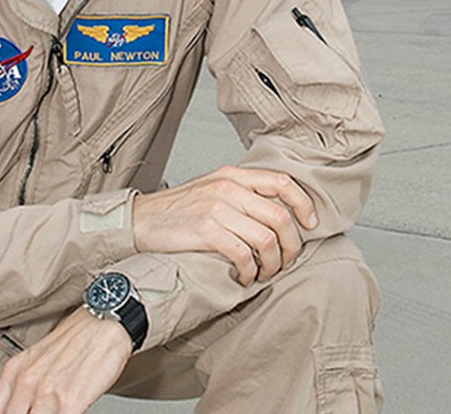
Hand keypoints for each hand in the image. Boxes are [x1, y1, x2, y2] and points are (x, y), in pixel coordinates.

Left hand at [0, 307, 131, 413]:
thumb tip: (16, 409)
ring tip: (52, 412)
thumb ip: (21, 387)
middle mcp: (26, 382)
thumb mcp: (37, 359)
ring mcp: (47, 394)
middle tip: (37, 412)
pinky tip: (64, 413)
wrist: (104, 323)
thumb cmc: (73, 341)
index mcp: (14, 371)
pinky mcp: (70, 404)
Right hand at [133, 165, 317, 285]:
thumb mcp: (212, 189)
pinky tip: (244, 276)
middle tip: (285, 261)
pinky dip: (251, 271)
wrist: (141, 220)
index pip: (281, 181)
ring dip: (272, 264)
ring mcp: (217, 207)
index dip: (303, 204)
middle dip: (291, 246)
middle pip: (280, 216)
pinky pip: (244, 255)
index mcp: (232, 175)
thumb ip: (241, 194)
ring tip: (264, 272)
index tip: (309, 225)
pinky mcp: (206, 230)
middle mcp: (228, 187)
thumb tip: (278, 213)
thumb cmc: (178, 210)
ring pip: (267, 239)